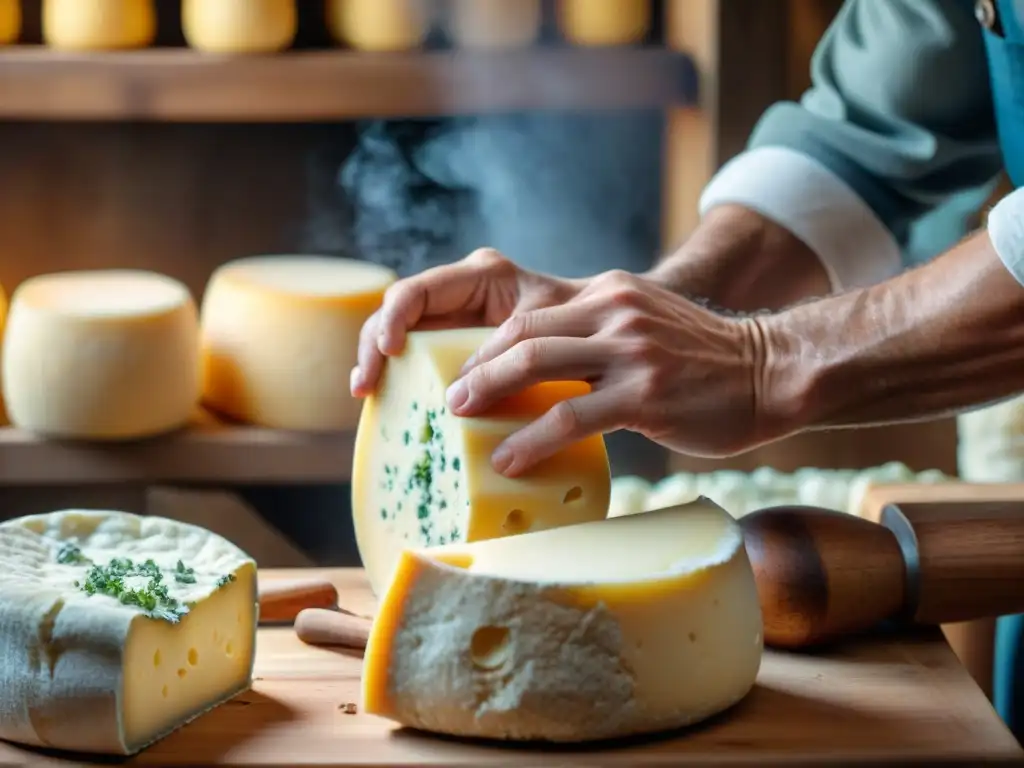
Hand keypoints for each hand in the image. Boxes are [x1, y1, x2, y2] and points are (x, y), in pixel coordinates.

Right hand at [350, 248, 580, 396]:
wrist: (612, 337)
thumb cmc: (587, 325)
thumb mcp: (553, 332)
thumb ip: (521, 345)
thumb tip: (483, 389)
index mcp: (484, 277)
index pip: (420, 289)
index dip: (394, 317)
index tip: (390, 351)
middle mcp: (463, 294)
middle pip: (398, 311)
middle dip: (374, 344)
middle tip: (366, 385)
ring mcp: (456, 321)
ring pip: (400, 335)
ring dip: (379, 364)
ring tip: (367, 393)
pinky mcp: (456, 349)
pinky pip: (418, 357)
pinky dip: (401, 378)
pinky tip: (383, 399)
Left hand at [446, 270, 770, 476]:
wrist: (771, 371)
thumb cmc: (704, 361)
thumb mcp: (646, 325)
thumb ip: (599, 335)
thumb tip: (547, 371)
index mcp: (610, 293)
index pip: (530, 314)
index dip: (487, 346)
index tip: (464, 373)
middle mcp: (615, 312)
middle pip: (522, 334)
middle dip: (477, 367)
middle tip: (451, 398)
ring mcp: (631, 352)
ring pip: (537, 365)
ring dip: (489, 393)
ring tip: (462, 420)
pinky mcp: (645, 395)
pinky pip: (570, 416)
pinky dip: (530, 439)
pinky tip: (509, 459)